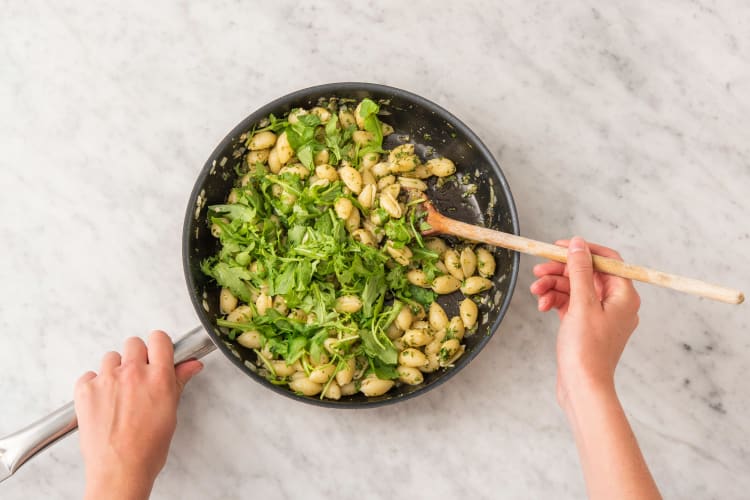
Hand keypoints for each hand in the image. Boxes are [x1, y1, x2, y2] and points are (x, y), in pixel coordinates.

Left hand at [74, 331, 202, 499]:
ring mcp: (107, 380)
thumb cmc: (147, 448)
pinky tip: (103, 401)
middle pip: (133, 343)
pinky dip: (94, 384)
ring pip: (110, 357)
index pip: (159, 339)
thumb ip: (178, 381)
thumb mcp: (171, 411)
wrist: (119, 470)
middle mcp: (133, 373)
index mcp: (158, 377)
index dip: (159, 346)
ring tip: (119, 392)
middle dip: (137, 357)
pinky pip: (89, 375)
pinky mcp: (85, 390)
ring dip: (115, 370)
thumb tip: (191, 366)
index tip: (158, 354)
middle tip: (138, 377)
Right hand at [530, 237, 639, 406]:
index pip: (606, 260)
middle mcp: (616, 303)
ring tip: (535, 291)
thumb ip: (580, 271)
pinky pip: (570, 304)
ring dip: (553, 286)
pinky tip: (542, 306)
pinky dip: (555, 301)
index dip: (583, 251)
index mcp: (624, 295)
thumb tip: (578, 244)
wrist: (582, 387)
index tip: (559, 246)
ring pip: (575, 289)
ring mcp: (600, 315)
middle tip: (538, 269)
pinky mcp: (585, 325)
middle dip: (561, 271)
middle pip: (587, 274)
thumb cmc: (587, 350)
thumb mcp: (582, 303)